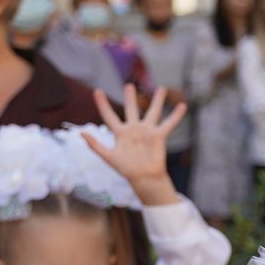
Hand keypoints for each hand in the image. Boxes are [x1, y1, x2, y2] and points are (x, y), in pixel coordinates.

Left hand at [82, 83, 186, 206]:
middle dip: (130, 98)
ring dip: (158, 101)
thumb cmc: (126, 170)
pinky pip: (169, 123)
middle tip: (129, 85)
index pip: (109, 115)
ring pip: (153, 112)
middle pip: (131, 109)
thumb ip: (95, 145)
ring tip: (162, 89)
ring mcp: (147, 132)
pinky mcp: (159, 136)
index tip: (97, 91)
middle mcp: (134, 130)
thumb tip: (81, 133)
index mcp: (120, 133)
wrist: (144, 178)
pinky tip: (183, 106)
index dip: (103, 104)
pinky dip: (176, 115)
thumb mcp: (109, 157)